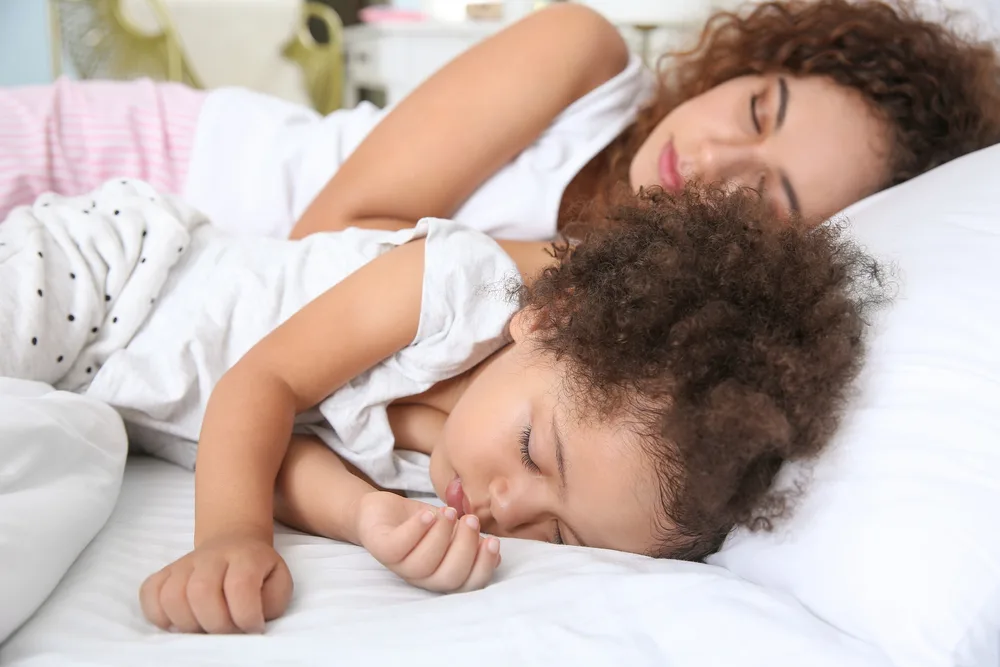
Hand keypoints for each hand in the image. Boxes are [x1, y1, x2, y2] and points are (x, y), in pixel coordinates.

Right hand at [139, 534, 292, 633]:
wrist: (234, 543)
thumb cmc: (258, 572)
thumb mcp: (279, 582)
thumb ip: (272, 601)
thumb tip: (251, 621)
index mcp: (245, 556)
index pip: (240, 586)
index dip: (246, 616)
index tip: (253, 627)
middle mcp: (211, 556)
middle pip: (201, 592)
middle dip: (216, 624)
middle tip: (228, 631)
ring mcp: (184, 563)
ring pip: (172, 595)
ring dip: (188, 623)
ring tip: (205, 627)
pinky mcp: (164, 572)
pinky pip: (149, 593)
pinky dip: (158, 615)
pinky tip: (178, 621)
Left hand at [355, 491, 500, 592]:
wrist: (382, 511)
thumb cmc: (420, 522)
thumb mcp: (450, 529)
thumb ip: (470, 540)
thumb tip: (494, 552)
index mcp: (442, 574)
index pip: (467, 584)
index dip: (483, 567)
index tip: (493, 542)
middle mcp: (422, 577)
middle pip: (448, 577)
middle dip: (465, 547)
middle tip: (471, 519)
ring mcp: (400, 566)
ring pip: (424, 563)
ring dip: (442, 535)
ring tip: (449, 511)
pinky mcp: (381, 549)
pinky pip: (399, 546)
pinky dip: (416, 530)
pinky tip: (427, 514)